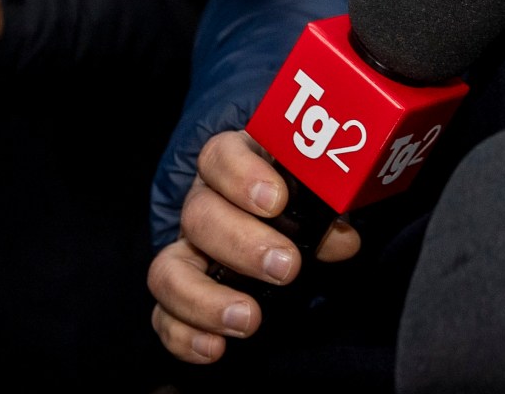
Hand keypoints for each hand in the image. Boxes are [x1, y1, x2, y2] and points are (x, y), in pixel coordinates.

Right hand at [147, 130, 360, 364]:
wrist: (278, 225)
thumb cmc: (299, 201)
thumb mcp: (315, 196)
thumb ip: (326, 211)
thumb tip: (341, 239)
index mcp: (234, 167)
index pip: (221, 156)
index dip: (242, 175)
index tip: (276, 200)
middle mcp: (203, 204)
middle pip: (199, 215)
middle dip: (242, 244)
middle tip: (286, 267)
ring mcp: (186, 250)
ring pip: (168, 270)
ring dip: (205, 299)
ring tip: (249, 319)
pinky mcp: (179, 294)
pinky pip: (163, 316)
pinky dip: (184, 335)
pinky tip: (215, 348)